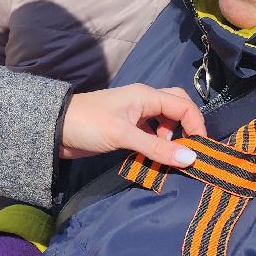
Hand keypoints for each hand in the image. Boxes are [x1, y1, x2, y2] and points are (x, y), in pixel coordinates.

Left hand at [60, 86, 205, 165]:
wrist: (54, 128)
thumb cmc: (89, 124)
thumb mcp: (124, 135)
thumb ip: (157, 148)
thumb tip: (191, 158)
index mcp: (146, 96)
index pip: (183, 106)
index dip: (196, 125)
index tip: (200, 150)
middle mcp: (143, 102)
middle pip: (176, 109)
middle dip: (186, 128)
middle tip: (188, 151)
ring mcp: (134, 115)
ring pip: (163, 123)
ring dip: (170, 139)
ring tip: (168, 158)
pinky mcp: (125, 129)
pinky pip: (150, 134)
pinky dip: (156, 145)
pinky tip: (153, 159)